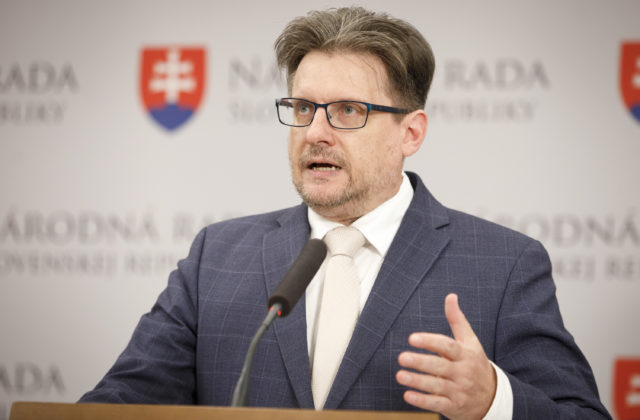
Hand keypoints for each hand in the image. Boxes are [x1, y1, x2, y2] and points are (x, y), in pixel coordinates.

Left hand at [396, 293, 496, 419]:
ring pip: (437, 386)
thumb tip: (450, 296)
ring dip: (417, 381)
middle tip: (401, 357)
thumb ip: (457, 319)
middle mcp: (462, 372)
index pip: (447, 346)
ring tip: (400, 375)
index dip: (430, 341)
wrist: (492, 397)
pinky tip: (408, 395)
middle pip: (440, 366)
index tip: (412, 338)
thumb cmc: (474, 363)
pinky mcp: (454, 406)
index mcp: (465, 354)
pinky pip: (437, 404)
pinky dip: (423, 400)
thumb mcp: (470, 341)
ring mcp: (458, 390)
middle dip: (420, 362)